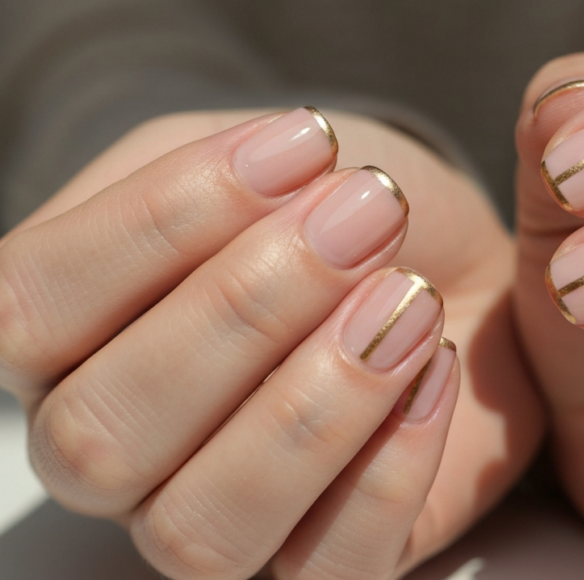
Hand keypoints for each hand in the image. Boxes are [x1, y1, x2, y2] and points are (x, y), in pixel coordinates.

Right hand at [0, 108, 542, 577]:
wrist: (442, 258)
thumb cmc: (335, 209)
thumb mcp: (259, 161)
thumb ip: (208, 184)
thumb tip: (246, 198)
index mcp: (68, 341)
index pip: (28, 309)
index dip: (159, 223)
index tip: (307, 147)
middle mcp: (121, 452)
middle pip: (101, 439)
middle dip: (243, 312)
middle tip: (362, 222)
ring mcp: (218, 523)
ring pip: (199, 530)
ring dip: (315, 403)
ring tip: (409, 298)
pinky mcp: (322, 563)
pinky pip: (331, 569)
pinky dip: (395, 460)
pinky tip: (437, 364)